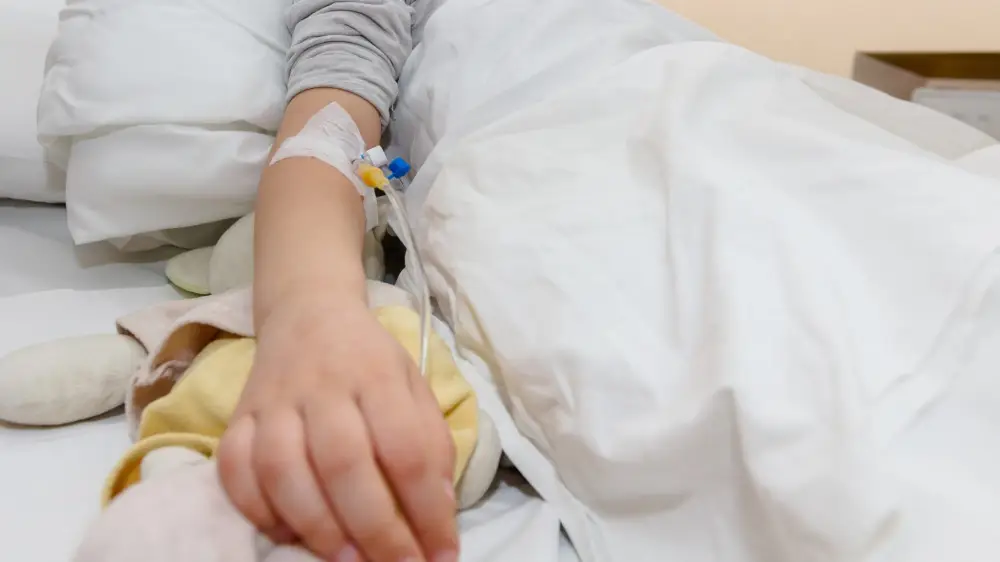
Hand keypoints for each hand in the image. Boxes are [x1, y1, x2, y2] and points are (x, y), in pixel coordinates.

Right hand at [217, 295, 457, 561]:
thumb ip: (431, 444)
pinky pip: (233, 468)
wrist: (307, 314)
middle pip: (342, 462)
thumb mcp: (414, 387)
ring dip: (315, 524)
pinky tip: (286, 532)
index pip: (405, 447)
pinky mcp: (237, 416)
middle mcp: (322, 387)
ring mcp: (273, 402)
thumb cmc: (370, 361)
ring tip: (346, 560)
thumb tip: (439, 514)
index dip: (425, 508)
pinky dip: (255, 508)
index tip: (443, 552)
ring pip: (281, 468)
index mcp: (378, 375)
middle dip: (374, 527)